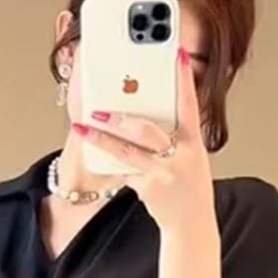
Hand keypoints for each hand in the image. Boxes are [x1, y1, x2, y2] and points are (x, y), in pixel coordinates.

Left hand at [71, 45, 216, 241]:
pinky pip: (124, 170)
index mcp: (194, 142)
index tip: (176, 54)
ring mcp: (164, 173)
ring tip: (82, 127)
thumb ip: (174, 135)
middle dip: (121, 116)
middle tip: (99, 105)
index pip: (190, 104)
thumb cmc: (189, 187)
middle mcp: (181, 155)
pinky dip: (112, 162)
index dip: (184, 79)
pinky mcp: (149, 188)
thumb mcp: (190, 157)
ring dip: (102, 138)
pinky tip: (96, 153)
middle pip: (147, 130)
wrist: (192, 223)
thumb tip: (144, 112)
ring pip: (127, 151)